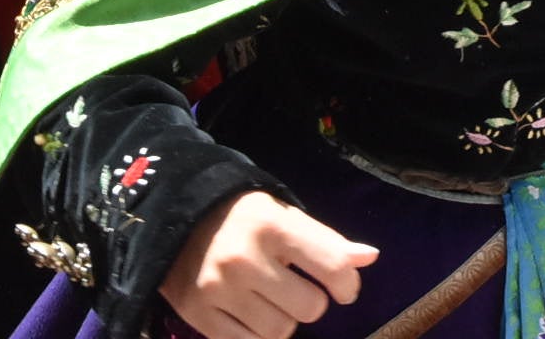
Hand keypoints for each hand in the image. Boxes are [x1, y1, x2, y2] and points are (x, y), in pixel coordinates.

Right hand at [161, 191, 377, 338]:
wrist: (174, 218)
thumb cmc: (242, 218)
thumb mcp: (284, 217)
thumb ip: (326, 241)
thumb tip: (370, 258)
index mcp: (273, 226)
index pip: (332, 266)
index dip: (347, 285)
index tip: (342, 288)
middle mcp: (245, 258)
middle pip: (310, 308)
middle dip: (310, 302)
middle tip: (293, 289)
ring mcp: (219, 289)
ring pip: (280, 332)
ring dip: (283, 321)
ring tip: (268, 300)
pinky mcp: (198, 315)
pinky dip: (257, 336)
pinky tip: (250, 315)